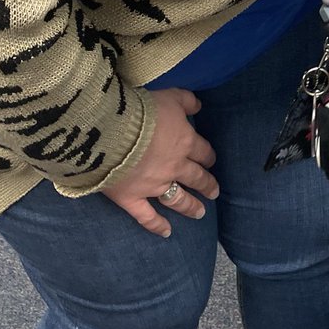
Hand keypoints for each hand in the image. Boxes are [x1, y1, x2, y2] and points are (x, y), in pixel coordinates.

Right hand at [103, 87, 218, 236]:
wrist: (114, 132)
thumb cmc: (144, 109)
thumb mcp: (170, 96)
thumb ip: (187, 100)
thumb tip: (199, 105)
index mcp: (185, 142)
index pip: (202, 151)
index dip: (208, 156)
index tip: (211, 160)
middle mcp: (175, 167)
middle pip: (196, 177)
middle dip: (206, 184)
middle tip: (214, 191)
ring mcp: (154, 186)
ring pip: (178, 199)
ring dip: (190, 206)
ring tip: (201, 213)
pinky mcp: (133, 198)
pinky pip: (147, 217)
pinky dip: (157, 226)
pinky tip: (167, 233)